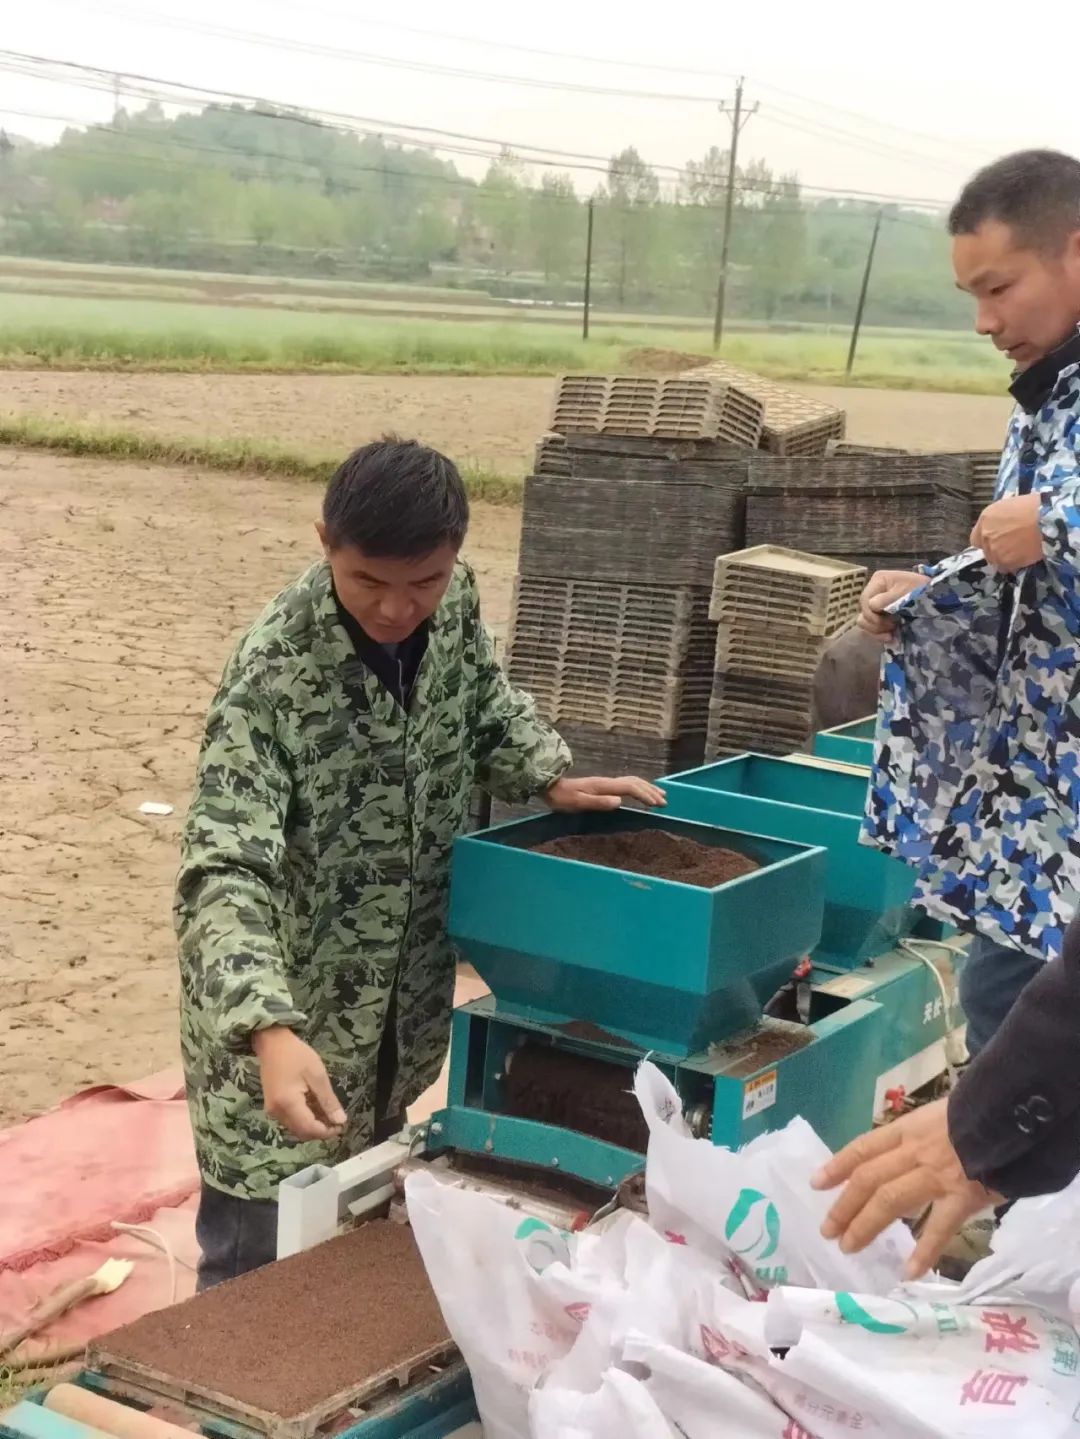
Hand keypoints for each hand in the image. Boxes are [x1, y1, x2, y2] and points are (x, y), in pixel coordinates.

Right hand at [253, 1027, 346, 1141]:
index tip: (341, 1125)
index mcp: (288, 1104)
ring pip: (295, 1128)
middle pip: (301, 1132)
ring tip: (328, 1112)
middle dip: (320, 1131)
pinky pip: (290, 1120)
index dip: (326, 1132)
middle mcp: (277, 1112)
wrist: (272, 1042)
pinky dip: (304, 1118)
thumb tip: (340, 1120)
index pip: (309, 1129)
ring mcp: (272, 1110)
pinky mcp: (272, 1106)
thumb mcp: (317, 1075)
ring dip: (313, 1125)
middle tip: (336, 1120)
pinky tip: (315, 1107)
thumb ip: (328, 1100)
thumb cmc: (296, 1055)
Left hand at [545, 775, 665, 812]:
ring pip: (631, 781)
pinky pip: (625, 784)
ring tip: (659, 796)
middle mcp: (607, 782)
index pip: (630, 788)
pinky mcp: (602, 785)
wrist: (549, 785)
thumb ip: (599, 802)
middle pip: (634, 782)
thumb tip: (620, 801)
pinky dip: (637, 787)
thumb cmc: (562, 798)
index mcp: (604, 786)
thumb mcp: (578, 802)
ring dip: (646, 788)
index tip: (658, 805)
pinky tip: (639, 793)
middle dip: (651, 791)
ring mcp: (605, 782)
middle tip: (664, 802)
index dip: (645, 795)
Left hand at [810, 1100, 999, 1278]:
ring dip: (866, 1225)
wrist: (1012, 1114)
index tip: (817, 1183)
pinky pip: (938, 1229)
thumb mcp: (939, 1115)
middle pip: (869, 1179)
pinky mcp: (962, 1196)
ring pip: (891, 1202)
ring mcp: (936, 1175)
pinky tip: (908, 1273)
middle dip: (844, 1206)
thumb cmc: (978, 1112)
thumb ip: (919, 1136)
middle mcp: (914, 1152)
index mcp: (908, 1129)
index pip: (863, 1148)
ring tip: (848, 1246)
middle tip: (827, 1230)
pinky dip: (924, 1252)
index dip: (838, 1165)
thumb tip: (902, 1155)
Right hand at [858, 570, 923, 639]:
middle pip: (863, 612)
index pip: (865, 601)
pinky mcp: (881, 614)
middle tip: (892, 627)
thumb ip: (888, 598)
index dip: (873, 614)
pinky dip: (879, 633)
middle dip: (875, 624)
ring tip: (891, 634)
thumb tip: (871, 606)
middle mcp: (874, 591)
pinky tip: (891, 637)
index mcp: (878, 580)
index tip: (890, 622)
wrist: (937, 597)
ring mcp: (876, 604)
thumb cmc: (922, 590)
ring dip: (876, 630)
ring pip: (864, 621)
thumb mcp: (906, 591)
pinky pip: (872, 627)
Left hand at [971, 493, 1042, 571]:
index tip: (997, 541)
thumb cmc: (1034, 508)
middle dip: (996, 550)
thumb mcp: (1011, 506)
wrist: (1046, 521)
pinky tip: (1024, 558)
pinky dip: (1014, 565)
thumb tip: (1003, 527)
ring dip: (1005, 558)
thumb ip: (1000, 519)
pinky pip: (1006, 568)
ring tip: (1020, 553)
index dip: (987, 541)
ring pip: (995, 560)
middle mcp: (985, 535)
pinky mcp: (1004, 561)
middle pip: (986, 550)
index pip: (976, 537)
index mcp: (986, 518)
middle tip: (1012, 547)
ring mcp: (993, 549)